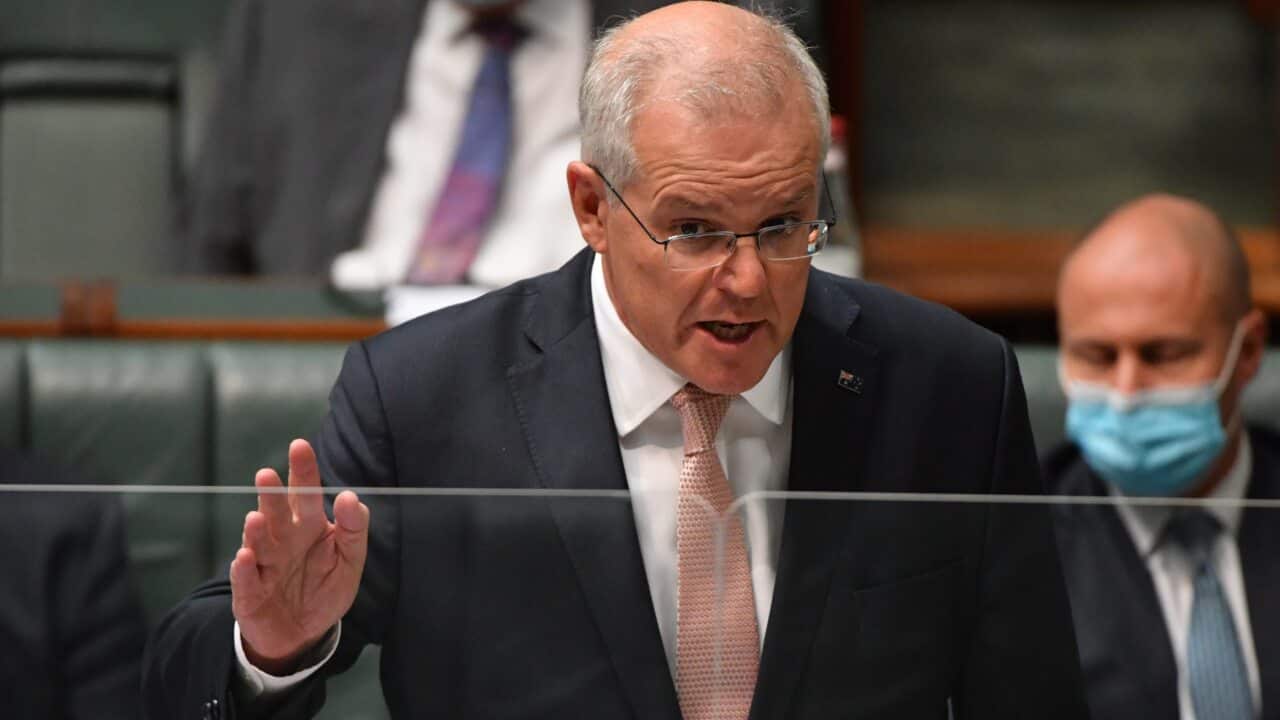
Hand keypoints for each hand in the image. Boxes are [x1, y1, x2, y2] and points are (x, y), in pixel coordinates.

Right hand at [230, 439, 369, 673]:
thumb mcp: (350, 559)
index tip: (300, 446)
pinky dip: (244, 570)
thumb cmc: (324, 587)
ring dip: (255, 531)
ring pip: (257, 543)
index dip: (303, 471)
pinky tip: (245, 558)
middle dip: (271, 496)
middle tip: (267, 475)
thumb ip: (354, 528)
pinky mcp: (249, 593)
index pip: (304, 493)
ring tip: (256, 517)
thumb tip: (350, 497)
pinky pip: (246, 580)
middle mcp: (281, 539)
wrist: (303, 634)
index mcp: (307, 525)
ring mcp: (263, 564)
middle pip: (276, 513)